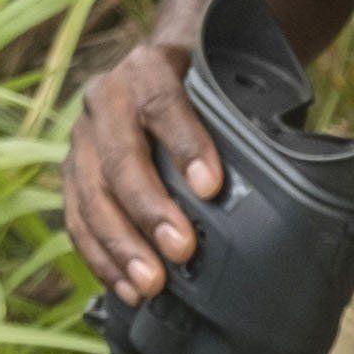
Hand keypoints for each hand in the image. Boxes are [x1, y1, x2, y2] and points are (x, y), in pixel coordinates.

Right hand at [64, 34, 232, 295]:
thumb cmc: (207, 85)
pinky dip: (101, 258)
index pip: (161, 104)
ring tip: (151, 284)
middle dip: (149, 209)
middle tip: (181, 250)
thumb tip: (281, 175)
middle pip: (119, 157)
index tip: (210, 187)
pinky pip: (77, 219)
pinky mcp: (73, 172)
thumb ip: (240, 117)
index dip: (184, 145)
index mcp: (146, 67)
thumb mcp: (224, 83)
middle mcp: (104, 98)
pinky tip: (127, 287)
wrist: (164, 65)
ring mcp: (82, 137)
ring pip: (90, 193)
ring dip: (120, 245)